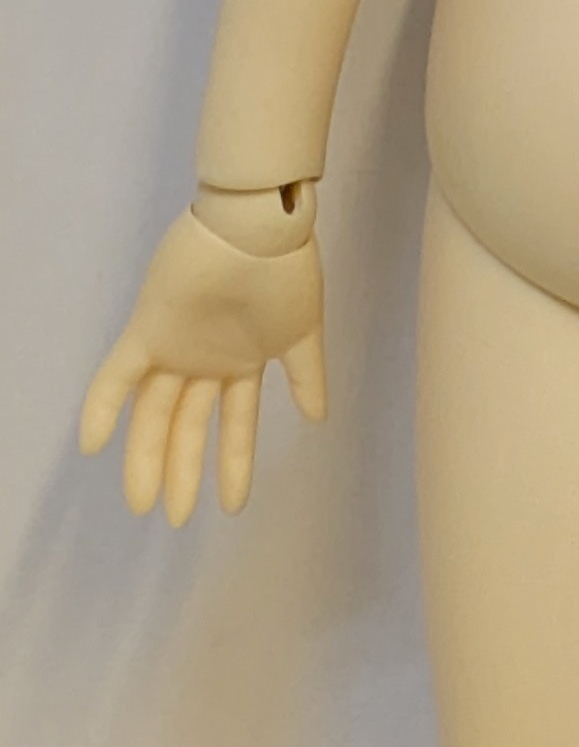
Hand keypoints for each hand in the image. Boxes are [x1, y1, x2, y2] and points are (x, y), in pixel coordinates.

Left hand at [79, 208, 325, 523]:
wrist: (259, 229)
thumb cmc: (286, 273)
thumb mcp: (304, 332)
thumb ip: (306, 376)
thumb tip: (317, 420)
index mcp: (241, 362)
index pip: (234, 424)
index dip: (234, 463)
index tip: (233, 506)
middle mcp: (205, 361)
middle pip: (188, 426)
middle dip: (183, 471)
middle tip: (176, 518)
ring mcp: (175, 348)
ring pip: (156, 412)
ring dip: (149, 456)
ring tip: (143, 502)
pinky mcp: (149, 330)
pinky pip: (118, 375)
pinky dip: (103, 407)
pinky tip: (93, 446)